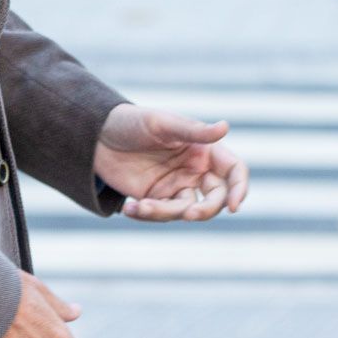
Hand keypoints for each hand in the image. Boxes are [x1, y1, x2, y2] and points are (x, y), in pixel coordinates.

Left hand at [94, 104, 248, 220]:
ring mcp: (176, 186)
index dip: (240, 189)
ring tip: (140, 206)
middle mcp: (195, 170)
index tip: (235, 206)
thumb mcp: (161, 123)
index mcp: (204, 150)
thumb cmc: (133, 122)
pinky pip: (161, 215)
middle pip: (216, 198)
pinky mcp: (156, 199)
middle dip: (206, 210)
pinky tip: (130, 208)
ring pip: (186, 210)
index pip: (233, 171)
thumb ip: (193, 131)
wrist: (97, 136)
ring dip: (165, 213)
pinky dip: (147, 215)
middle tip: (189, 214)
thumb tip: (225, 127)